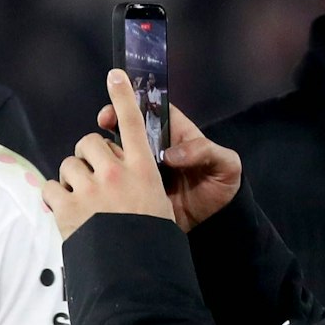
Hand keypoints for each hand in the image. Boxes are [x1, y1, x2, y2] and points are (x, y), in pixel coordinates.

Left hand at [42, 70, 177, 238]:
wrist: (133, 274)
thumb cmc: (150, 241)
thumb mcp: (158, 205)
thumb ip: (137, 181)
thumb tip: (117, 169)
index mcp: (142, 170)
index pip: (132, 124)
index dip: (124, 96)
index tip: (116, 75)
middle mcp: (115, 173)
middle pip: (89, 141)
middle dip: (87, 154)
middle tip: (93, 174)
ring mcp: (89, 190)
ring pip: (68, 164)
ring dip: (71, 178)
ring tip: (81, 199)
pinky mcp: (66, 208)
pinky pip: (49, 188)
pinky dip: (54, 197)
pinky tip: (65, 210)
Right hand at [93, 98, 241, 232]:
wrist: (216, 222)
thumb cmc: (222, 186)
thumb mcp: (225, 163)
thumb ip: (204, 151)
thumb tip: (171, 154)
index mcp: (177, 133)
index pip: (152, 109)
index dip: (134, 102)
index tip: (120, 107)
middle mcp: (157, 147)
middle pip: (129, 126)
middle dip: (112, 121)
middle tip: (103, 123)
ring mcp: (146, 167)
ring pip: (120, 151)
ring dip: (107, 148)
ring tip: (99, 150)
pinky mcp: (139, 188)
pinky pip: (121, 178)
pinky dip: (109, 175)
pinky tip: (101, 175)